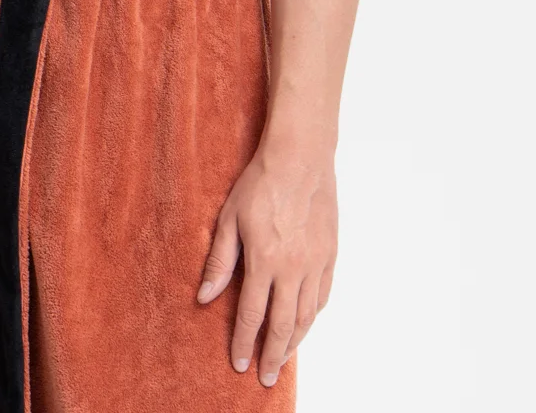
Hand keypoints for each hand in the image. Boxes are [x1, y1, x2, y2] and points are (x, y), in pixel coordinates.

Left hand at [196, 144, 336, 384]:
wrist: (301, 157)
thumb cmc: (260, 182)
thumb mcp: (229, 218)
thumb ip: (219, 261)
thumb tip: (205, 298)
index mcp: (264, 261)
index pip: (252, 314)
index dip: (244, 342)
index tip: (239, 363)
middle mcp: (293, 269)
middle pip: (283, 326)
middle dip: (273, 356)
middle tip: (267, 378)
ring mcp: (316, 263)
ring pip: (306, 316)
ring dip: (294, 342)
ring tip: (283, 358)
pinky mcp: (331, 255)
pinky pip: (323, 296)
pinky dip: (313, 317)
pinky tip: (305, 324)